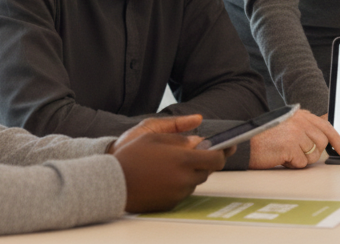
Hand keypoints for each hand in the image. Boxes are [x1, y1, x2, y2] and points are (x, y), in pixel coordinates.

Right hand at [112, 115, 228, 212]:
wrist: (112, 183)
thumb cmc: (131, 156)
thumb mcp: (154, 137)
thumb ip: (180, 138)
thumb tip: (198, 141)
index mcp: (183, 160)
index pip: (216, 159)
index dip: (222, 152)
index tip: (227, 147)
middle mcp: (184, 178)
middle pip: (207, 171)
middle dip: (203, 161)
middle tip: (192, 154)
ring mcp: (178, 193)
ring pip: (194, 181)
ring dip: (189, 172)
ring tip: (170, 164)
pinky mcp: (171, 203)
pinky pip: (182, 191)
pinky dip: (178, 183)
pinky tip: (163, 177)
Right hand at [247, 110, 339, 168]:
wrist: (246, 143)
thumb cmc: (264, 138)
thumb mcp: (287, 126)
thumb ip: (305, 128)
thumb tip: (326, 138)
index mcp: (300, 115)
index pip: (326, 126)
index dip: (337, 139)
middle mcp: (300, 121)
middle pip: (322, 143)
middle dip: (312, 152)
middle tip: (296, 152)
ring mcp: (296, 133)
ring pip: (313, 155)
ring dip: (300, 159)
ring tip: (285, 153)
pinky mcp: (291, 146)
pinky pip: (301, 163)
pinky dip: (291, 164)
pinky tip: (280, 157)